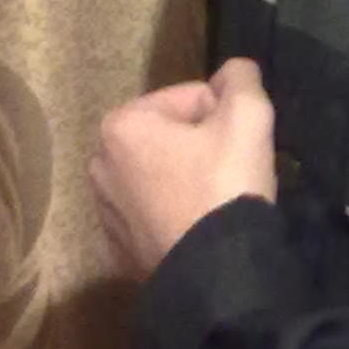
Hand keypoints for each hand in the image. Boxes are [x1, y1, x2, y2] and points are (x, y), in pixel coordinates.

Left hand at [89, 59, 276, 277]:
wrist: (214, 275)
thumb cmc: (223, 185)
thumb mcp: (248, 115)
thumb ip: (241, 78)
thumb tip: (234, 72)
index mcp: (122, 125)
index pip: (190, 98)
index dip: (223, 115)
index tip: (238, 144)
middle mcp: (100, 163)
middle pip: (171, 135)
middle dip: (202, 145)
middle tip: (231, 170)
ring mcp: (105, 210)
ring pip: (162, 173)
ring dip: (188, 177)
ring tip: (215, 201)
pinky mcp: (119, 248)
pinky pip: (155, 212)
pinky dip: (175, 212)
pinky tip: (199, 227)